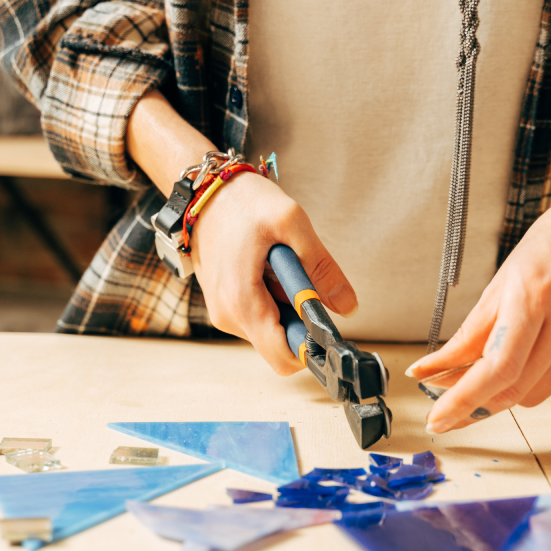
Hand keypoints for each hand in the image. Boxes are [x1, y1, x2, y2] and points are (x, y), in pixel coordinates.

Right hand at [190, 172, 357, 373]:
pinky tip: (266, 268)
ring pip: (272, 331)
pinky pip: (259, 317)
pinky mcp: (224, 306)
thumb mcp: (292, 222)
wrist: (204, 192)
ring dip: (286, 306)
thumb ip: (322, 268)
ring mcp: (223, 313)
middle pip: (281, 345)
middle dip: (300, 318)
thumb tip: (347, 306)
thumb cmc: (242, 202)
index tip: (326, 321)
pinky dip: (272, 299)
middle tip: (300, 276)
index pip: (283, 357)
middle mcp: (227, 316)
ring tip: (278, 265)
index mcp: (242, 302)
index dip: (312, 347)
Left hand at [406, 146, 550, 431]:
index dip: (462, 400)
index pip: (494, 369)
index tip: (437, 417)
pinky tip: (523, 363)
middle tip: (445, 408)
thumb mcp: (502, 279)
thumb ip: (470, 332)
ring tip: (478, 383)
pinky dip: (532, 381)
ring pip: (534, 394)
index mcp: (534, 298)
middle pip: (512, 390)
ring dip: (501, 396)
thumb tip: (436, 368)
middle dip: (474, 406)